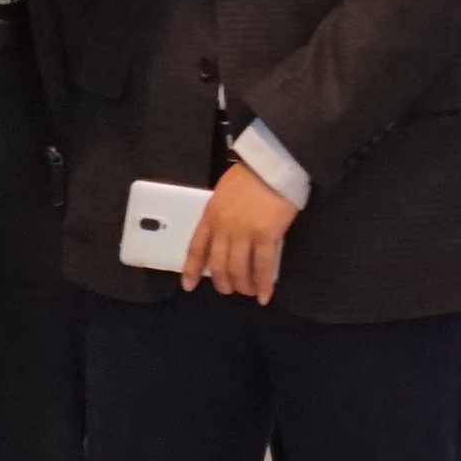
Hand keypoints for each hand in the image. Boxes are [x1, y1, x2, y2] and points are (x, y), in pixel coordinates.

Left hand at [188, 162, 295, 302]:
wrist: (272, 165)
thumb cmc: (250, 174)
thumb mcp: (222, 192)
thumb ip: (219, 213)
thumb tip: (223, 232)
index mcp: (210, 215)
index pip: (196, 247)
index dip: (192, 269)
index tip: (188, 285)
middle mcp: (223, 228)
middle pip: (217, 264)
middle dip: (222, 282)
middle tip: (228, 289)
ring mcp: (244, 233)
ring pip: (238, 270)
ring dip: (242, 285)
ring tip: (247, 292)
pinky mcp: (266, 236)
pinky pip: (262, 267)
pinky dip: (263, 284)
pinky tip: (264, 295)